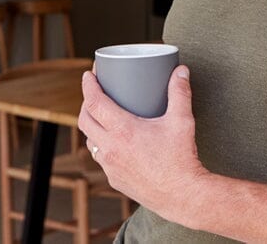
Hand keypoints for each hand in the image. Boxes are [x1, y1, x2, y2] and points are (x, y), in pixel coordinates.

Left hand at [78, 65, 208, 226]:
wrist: (182, 195)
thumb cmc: (181, 159)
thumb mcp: (182, 121)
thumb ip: (180, 93)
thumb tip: (181, 71)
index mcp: (123, 131)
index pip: (94, 103)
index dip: (88, 85)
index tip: (88, 75)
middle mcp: (111, 149)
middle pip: (85, 120)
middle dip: (86, 102)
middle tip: (95, 92)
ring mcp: (110, 166)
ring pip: (90, 140)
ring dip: (92, 125)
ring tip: (101, 115)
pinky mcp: (114, 179)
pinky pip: (100, 157)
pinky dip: (101, 144)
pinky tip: (112, 141)